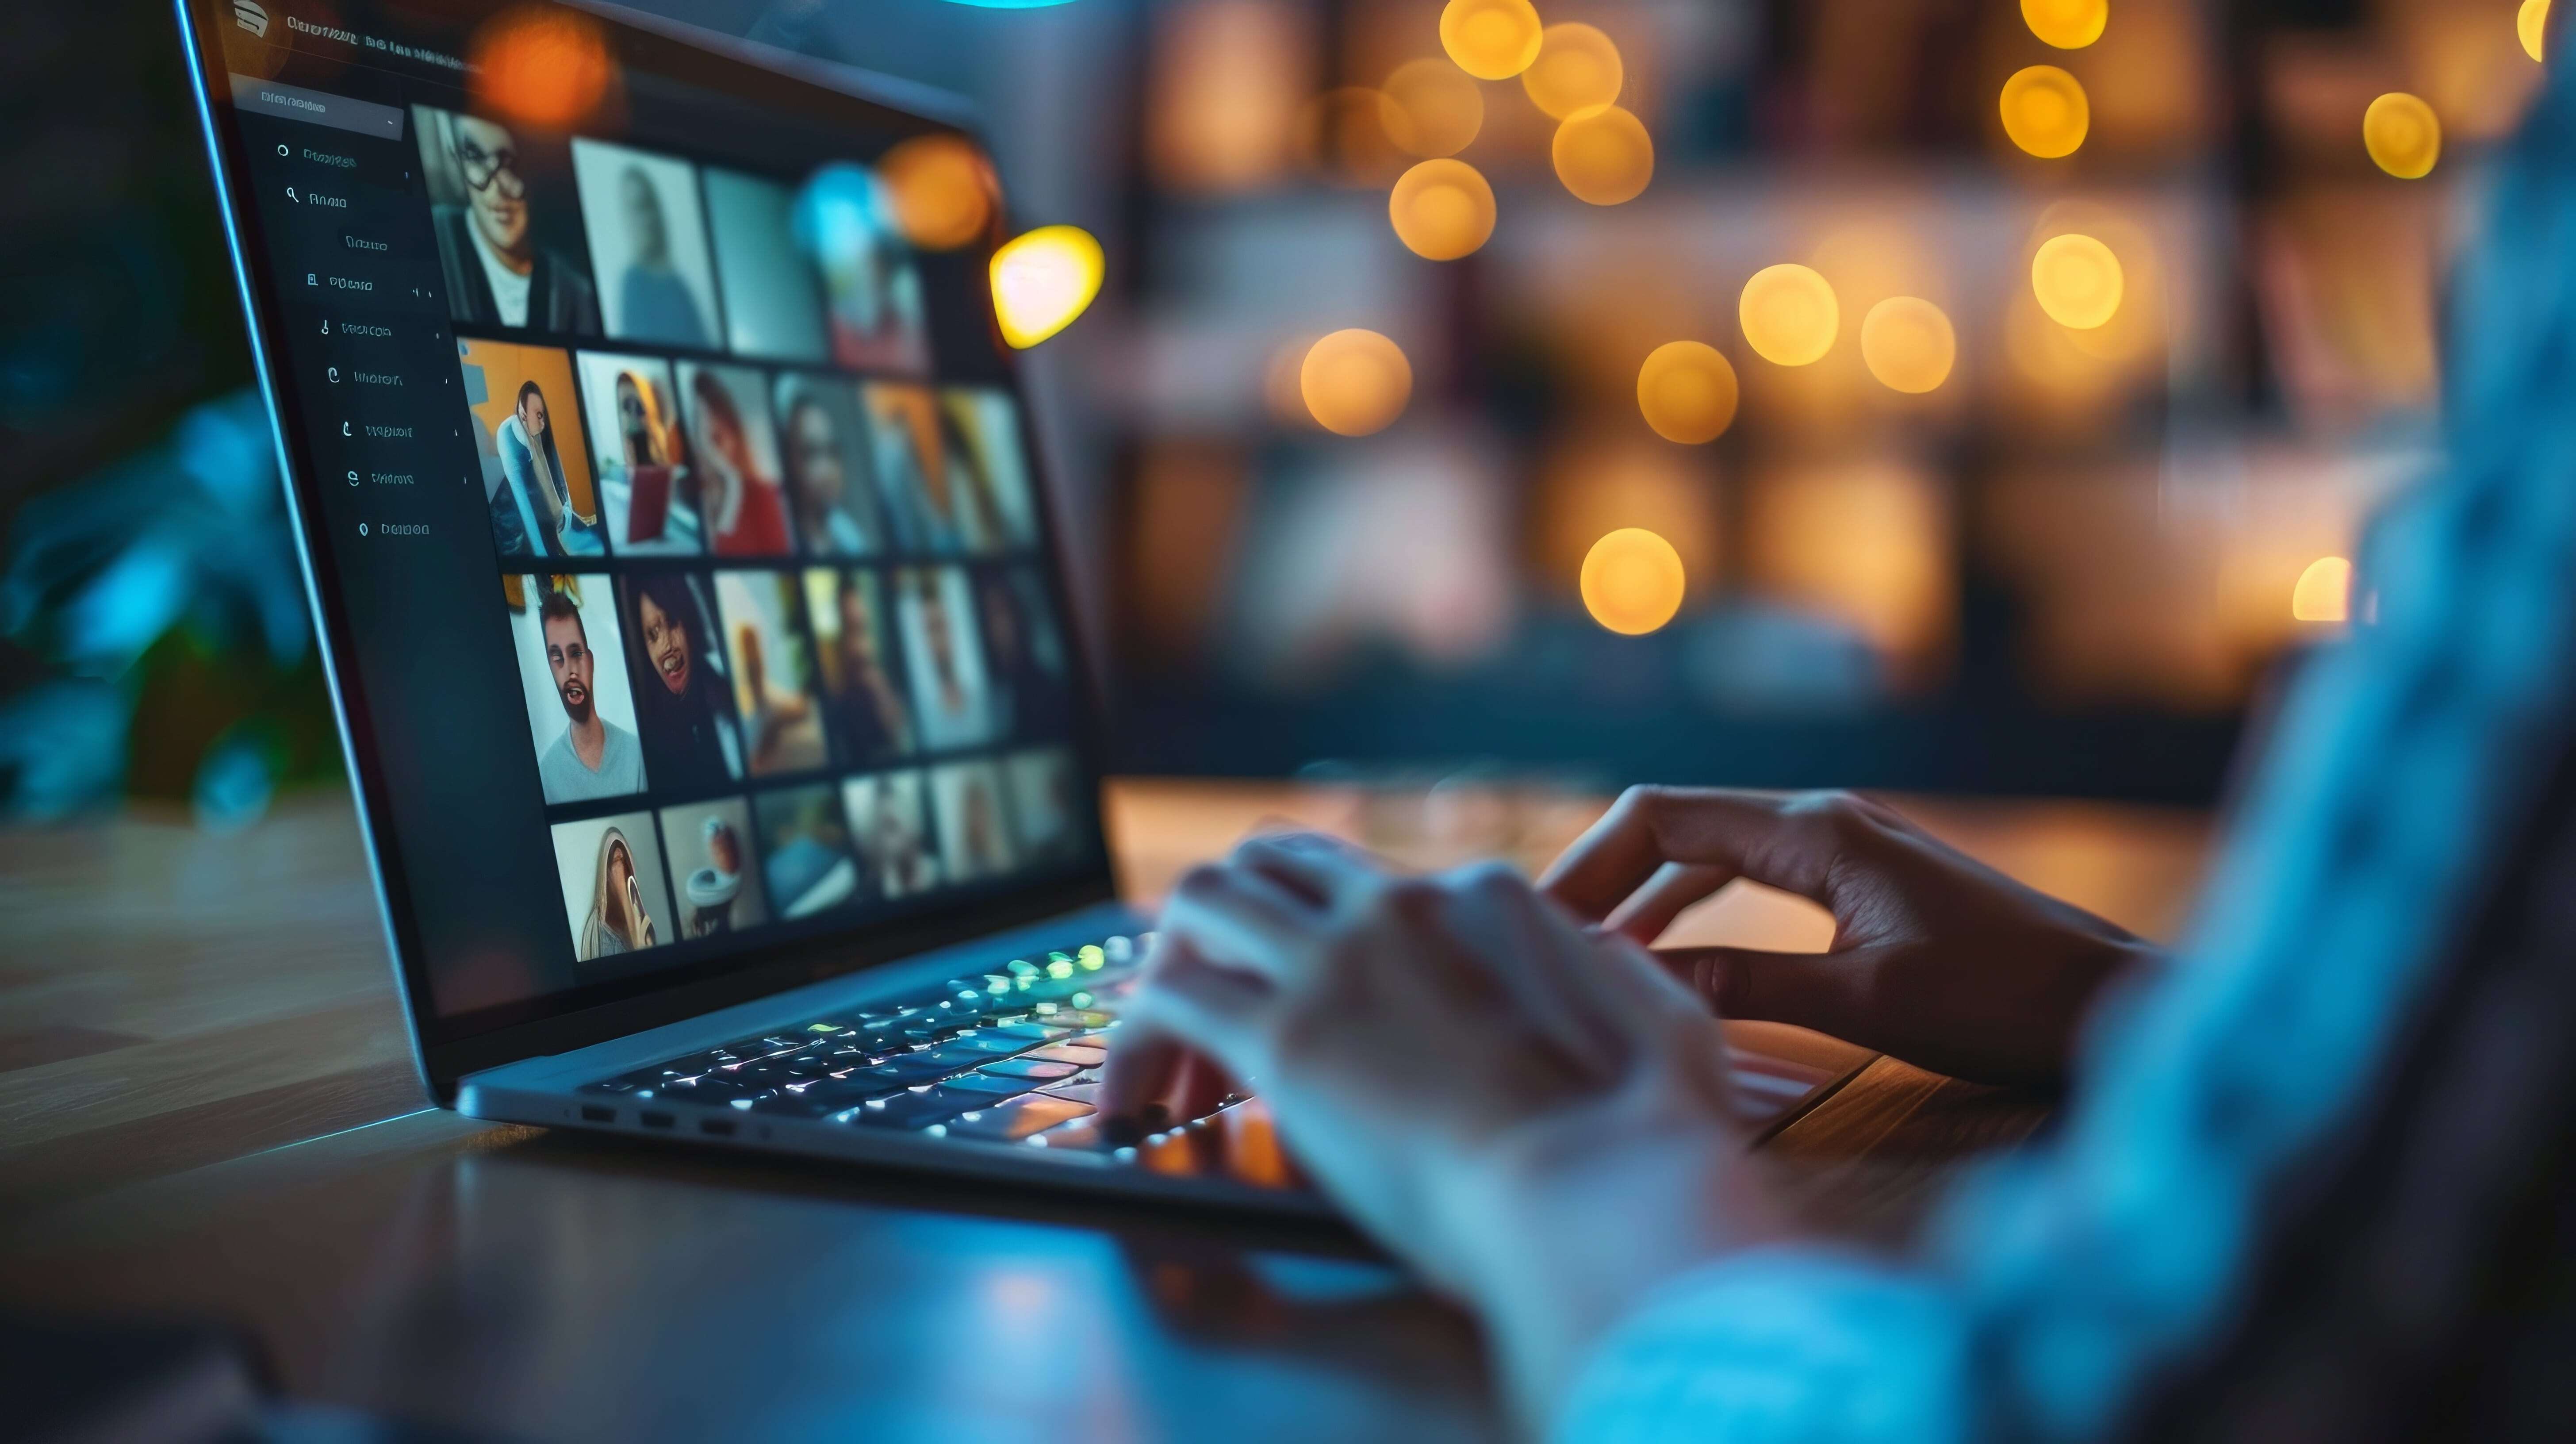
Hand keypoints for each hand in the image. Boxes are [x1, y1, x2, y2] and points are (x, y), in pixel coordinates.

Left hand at [1103, 834, 1787, 1429]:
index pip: (1372, 883)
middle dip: (1227, 927)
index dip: (1327, 942)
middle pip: (1270, 864)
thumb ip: (1616, 975)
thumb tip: (1598, 958)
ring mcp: (1334, 964)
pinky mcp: (1282, 1037)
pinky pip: (1164, 1003)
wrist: (1602, 1194)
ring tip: (1158, 1065)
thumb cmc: (1646, 1136)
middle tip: (1210, 1014)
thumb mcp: (1657, 1018)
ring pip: (1199, 905)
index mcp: (1488, 896)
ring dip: (1168, 970)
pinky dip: (1131, 1049)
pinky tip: (1130, 1112)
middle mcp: (1399, 906)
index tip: (1316, 1008)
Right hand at [1541, 787, 2162, 1088]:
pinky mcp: (1864, 879)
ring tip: (1594, 950)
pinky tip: (1673, 951)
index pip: (1663, 816)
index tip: (1543, 923)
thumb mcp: (1865, 1001)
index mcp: (1815, 832)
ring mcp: (1846, 845)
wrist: (2110, 1004)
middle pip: (1677, 823)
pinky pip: (1753, 875)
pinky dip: (1700, 905)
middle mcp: (1823, 819)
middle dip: (1605, 875)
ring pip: (1713, 849)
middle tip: (1546, 941)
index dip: (1589, 863)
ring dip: (1649, 893)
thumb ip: (1749, 984)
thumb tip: (1641, 979)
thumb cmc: (2001, 1001)